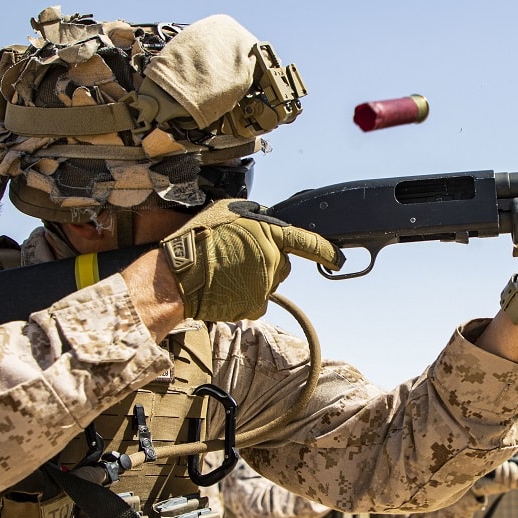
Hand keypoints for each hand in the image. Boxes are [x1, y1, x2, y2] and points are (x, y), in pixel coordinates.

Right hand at [161, 200, 343, 320]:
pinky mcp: (257, 306)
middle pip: (283, 264)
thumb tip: (263, 220)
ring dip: (254, 278)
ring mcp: (266, 285)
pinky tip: (227, 287)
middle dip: (267, 261)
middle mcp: (273, 260)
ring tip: (227, 272)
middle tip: (239, 258)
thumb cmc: (200, 240)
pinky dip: (246, 295)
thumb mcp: (227, 211)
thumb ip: (254, 217)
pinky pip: (258, 300)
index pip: (307, 242)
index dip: (325, 250)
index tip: (337, 258)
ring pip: (269, 282)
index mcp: (269, 234)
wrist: (180, 275)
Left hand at [472, 461, 517, 497]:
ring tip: (502, 463)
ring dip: (505, 466)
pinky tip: (497, 465)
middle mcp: (507, 487)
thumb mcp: (503, 472)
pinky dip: (499, 468)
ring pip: (507, 475)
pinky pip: (499, 475)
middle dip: (513, 468)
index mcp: (511, 484)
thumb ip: (510, 466)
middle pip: (515, 478)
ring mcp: (501, 486)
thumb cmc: (493, 475)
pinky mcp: (495, 484)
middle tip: (510, 463)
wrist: (480, 484)